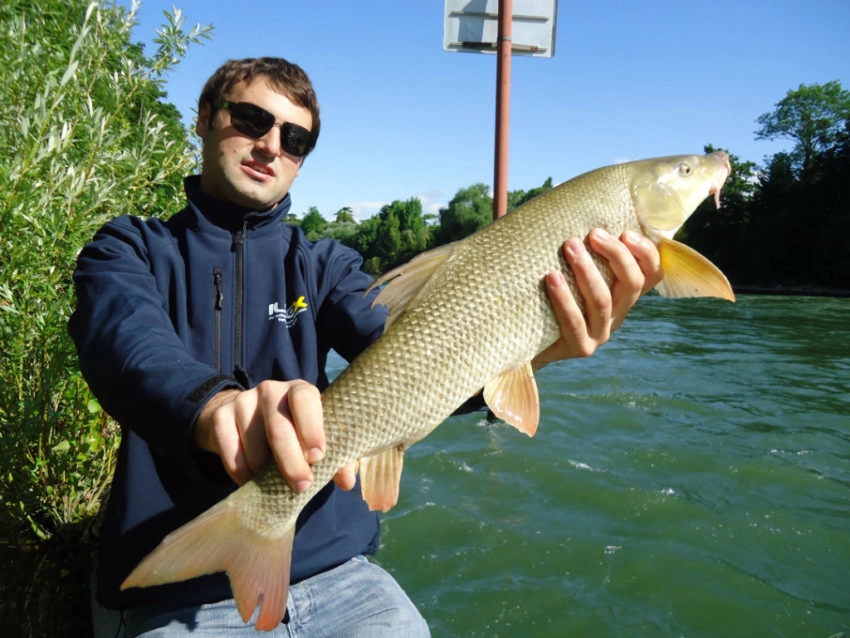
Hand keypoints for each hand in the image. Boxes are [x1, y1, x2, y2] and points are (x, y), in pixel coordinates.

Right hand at [194, 380, 355, 491]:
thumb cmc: (293, 432)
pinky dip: (241, 472)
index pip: (305, 399)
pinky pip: (230, 451)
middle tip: (301, 485)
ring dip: (264, 471)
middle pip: (279, 427)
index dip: (312, 428)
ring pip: (253, 443)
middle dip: (291, 462)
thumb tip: (348, 482)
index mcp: (300, 390)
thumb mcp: (316, 439)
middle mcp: (271, 390)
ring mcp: (243, 401)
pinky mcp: (220, 416)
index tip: (317, 458)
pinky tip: (250, 480)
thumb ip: (338, 458)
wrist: (244, 421)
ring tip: (273, 483)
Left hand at [532, 228, 661, 366]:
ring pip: (603, 301)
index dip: (646, 253)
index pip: (652, 274)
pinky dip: (564, 299)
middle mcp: (617, 314)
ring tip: (569, 246)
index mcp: (623, 295)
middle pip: (633, 284)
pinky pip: (575, 322)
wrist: (523, 339)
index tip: (625, 232)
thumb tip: (575, 204)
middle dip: (616, 255)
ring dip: (587, 270)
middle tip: (593, 234)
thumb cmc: (546, 294)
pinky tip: (551, 277)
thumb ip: (583, 248)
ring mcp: (600, 334)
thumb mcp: (571, 270)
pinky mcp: (580, 347)